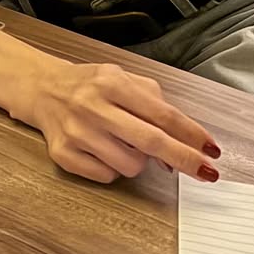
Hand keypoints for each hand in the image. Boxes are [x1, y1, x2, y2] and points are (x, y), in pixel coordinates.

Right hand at [27, 56, 220, 182]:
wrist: (42, 89)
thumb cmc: (90, 85)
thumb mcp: (121, 78)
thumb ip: (153, 104)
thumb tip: (179, 144)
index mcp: (111, 82)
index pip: (161, 113)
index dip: (191, 134)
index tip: (211, 150)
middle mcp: (92, 106)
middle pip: (150, 141)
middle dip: (184, 159)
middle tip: (205, 172)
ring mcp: (76, 133)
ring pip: (131, 165)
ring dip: (139, 161)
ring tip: (123, 142)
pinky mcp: (63, 155)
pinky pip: (107, 176)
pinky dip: (114, 168)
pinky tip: (103, 149)